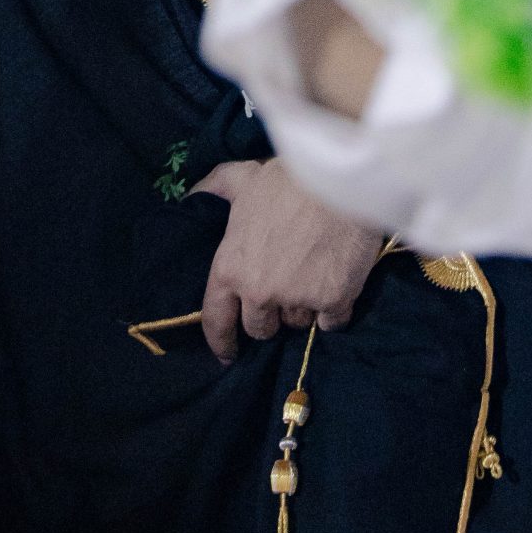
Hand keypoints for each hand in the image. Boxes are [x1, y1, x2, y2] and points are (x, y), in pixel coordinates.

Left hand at [192, 157, 380, 360]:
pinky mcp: (333, 302)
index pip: (216, 320)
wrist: (340, 179)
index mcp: (231, 269)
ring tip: (314, 276)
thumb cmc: (288, 179)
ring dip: (303, 308)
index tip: (228, 354)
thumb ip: (215, 188)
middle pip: (260, 328)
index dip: (221, 341)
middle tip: (284, 289)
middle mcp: (259, 292)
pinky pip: (331, 322)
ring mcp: (296, 300)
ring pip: (297, 323)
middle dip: (270, 314)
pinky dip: (334, 310)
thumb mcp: (242, 178)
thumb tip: (191, 196)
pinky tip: (337, 286)